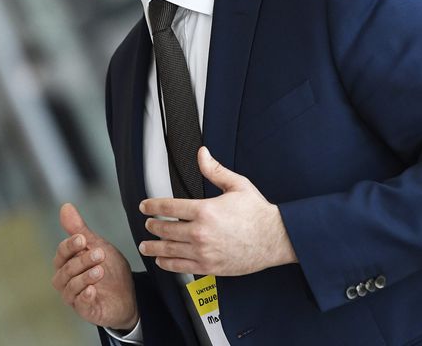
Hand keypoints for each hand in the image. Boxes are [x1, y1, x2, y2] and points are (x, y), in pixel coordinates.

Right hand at [51, 203, 138, 330]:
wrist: (127, 293)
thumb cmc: (109, 268)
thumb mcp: (97, 245)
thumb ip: (80, 229)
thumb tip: (65, 207)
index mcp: (67, 262)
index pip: (61, 252)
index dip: (71, 245)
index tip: (83, 239)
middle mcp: (66, 280)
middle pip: (66, 269)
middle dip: (82, 260)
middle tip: (100, 253)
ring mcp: (74, 296)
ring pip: (71, 286)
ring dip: (85, 276)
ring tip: (100, 270)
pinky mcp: (85, 310)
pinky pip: (79, 304)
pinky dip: (85, 296)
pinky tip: (93, 290)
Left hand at [138, 146, 296, 275]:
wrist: (275, 239)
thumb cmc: (258, 214)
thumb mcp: (237, 185)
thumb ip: (215, 170)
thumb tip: (202, 154)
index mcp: (205, 211)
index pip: (169, 206)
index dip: (152, 205)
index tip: (145, 206)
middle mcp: (201, 233)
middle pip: (165, 229)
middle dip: (152, 226)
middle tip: (147, 225)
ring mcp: (203, 252)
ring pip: (169, 250)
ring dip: (154, 247)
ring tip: (146, 245)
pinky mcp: (209, 267)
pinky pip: (181, 267)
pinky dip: (168, 264)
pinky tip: (162, 261)